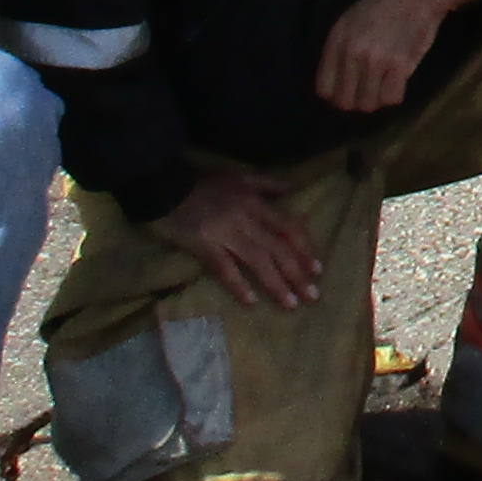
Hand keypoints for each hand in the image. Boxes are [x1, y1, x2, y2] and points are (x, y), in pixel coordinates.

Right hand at [156, 170, 327, 312]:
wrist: (164, 185)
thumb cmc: (202, 183)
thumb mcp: (239, 176)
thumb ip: (267, 183)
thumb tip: (293, 189)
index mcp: (256, 203)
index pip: (288, 229)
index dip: (305, 249)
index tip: (318, 270)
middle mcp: (246, 218)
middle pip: (278, 249)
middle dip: (298, 273)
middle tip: (313, 296)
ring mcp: (225, 232)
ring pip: (257, 261)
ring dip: (276, 284)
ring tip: (291, 304)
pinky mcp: (203, 244)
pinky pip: (224, 267)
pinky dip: (238, 285)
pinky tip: (250, 302)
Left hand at [313, 0, 476, 115]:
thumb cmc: (383, 5)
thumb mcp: (349, 21)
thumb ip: (338, 51)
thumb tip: (333, 88)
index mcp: (336, 40)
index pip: (324, 89)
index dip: (335, 96)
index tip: (348, 92)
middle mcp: (352, 52)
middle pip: (345, 102)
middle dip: (356, 102)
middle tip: (368, 92)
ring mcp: (376, 59)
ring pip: (369, 104)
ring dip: (376, 100)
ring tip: (384, 85)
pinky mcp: (400, 65)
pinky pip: (392, 98)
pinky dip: (395, 95)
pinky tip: (398, 82)